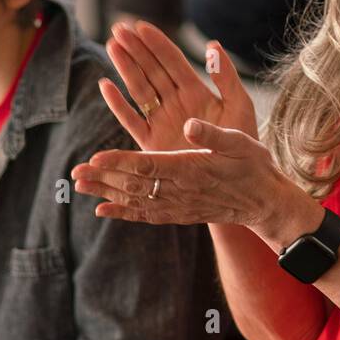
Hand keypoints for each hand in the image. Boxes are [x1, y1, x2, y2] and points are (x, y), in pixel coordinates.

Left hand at [72, 119, 321, 243]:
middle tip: (74, 173)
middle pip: (134, 184)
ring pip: (135, 199)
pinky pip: (145, 214)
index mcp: (191, 168)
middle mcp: (180, 190)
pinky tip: (102, 210)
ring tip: (79, 186)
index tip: (95, 158)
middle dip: (102, 178)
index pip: (148, 166)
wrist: (265, 202)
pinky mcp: (179, 214)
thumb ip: (212, 135)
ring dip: (105, 193)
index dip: (120, 162)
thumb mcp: (240, 142)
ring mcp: (178, 205)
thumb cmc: (254, 166)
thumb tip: (189, 125)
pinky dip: (122, 212)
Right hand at [97, 21, 257, 152]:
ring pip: (139, 89)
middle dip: (135, 49)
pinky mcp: (152, 142)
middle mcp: (176, 103)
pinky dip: (117, 104)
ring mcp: (162, 121)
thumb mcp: (239, 105)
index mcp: (196, 92)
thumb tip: (213, 45)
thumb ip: (226, 77)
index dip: (157, 43)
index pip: (173, 61)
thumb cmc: (242, 142)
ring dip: (125, 67)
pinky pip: (131, 120)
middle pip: (152, 70)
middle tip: (118, 28)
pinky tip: (105, 85)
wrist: (236, 179)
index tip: (140, 25)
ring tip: (112, 45)